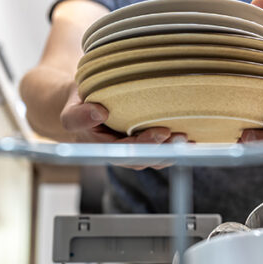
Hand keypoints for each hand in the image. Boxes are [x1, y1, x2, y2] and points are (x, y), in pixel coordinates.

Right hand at [58, 82, 183, 168]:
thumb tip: (100, 113)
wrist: (82, 104)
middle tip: (181, 136)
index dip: (144, 144)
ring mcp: (132, 151)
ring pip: (155, 158)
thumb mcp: (70, 108)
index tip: (160, 132)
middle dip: (165, 149)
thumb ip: (78, 116)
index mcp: (101, 149)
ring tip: (188, 138)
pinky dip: (176, 147)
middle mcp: (118, 154)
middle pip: (144, 158)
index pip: (125, 151)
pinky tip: (192, 139)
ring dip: (173, 151)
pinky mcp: (143, 145)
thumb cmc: (79, 104)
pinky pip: (161, 151)